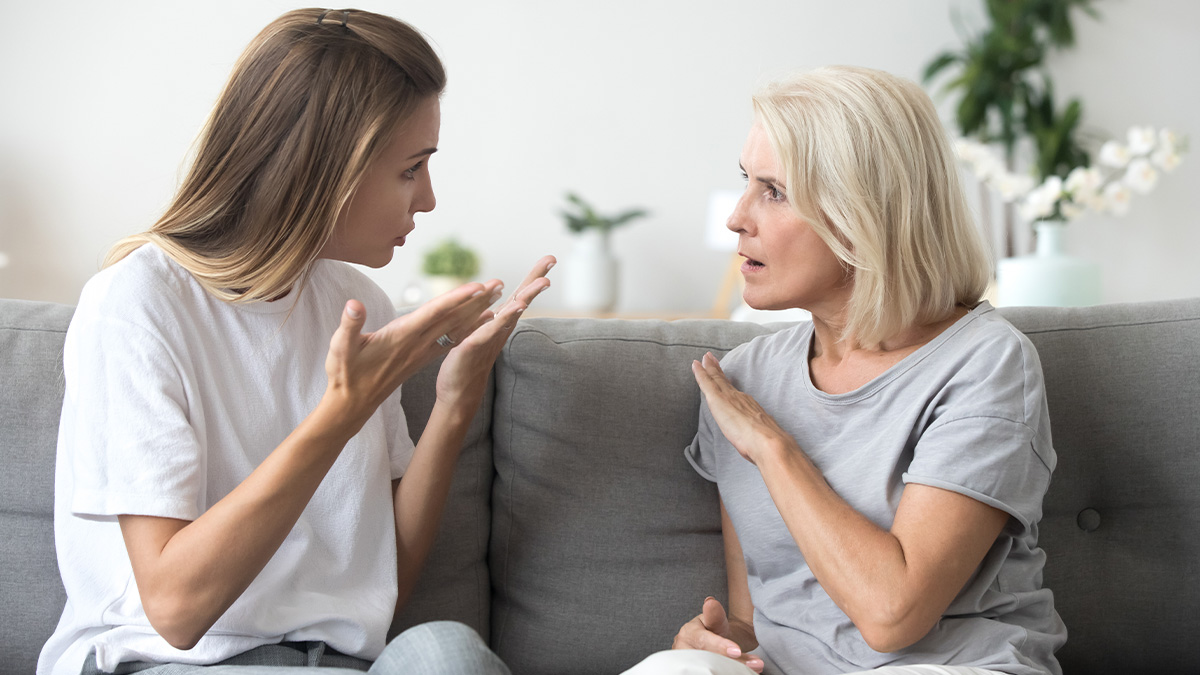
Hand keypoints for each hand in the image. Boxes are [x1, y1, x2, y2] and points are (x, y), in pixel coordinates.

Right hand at [323, 277, 517, 432]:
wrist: (352, 403)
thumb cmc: (344, 373)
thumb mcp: (340, 347)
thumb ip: (349, 325)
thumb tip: (353, 305)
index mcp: (401, 336)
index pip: (433, 314)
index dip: (455, 299)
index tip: (476, 287)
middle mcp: (417, 344)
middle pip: (452, 318)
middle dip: (476, 300)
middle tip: (499, 284)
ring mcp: (421, 351)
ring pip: (455, 328)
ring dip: (477, 311)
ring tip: (497, 296)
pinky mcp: (421, 357)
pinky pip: (451, 339)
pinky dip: (468, 327)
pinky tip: (481, 320)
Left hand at [434, 255, 555, 409]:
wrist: (458, 393)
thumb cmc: (468, 364)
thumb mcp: (479, 335)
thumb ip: (490, 320)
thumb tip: (495, 305)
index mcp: (499, 323)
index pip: (518, 296)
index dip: (533, 277)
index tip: (549, 259)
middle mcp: (500, 329)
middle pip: (521, 300)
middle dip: (535, 280)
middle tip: (552, 260)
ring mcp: (489, 338)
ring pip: (511, 314)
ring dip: (527, 297)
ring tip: (543, 282)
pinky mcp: (474, 347)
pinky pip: (489, 331)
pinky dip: (502, 319)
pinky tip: (513, 308)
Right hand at [672, 597, 762, 672]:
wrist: (716, 642)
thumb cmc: (715, 629)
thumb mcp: (716, 620)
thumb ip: (714, 614)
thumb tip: (710, 602)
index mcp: (688, 633)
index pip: (704, 641)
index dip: (720, 646)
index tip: (737, 651)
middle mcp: (685, 649)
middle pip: (709, 659)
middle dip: (733, 662)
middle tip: (755, 664)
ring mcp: (689, 663)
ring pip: (712, 669)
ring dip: (733, 669)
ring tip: (755, 666)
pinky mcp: (695, 670)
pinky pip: (712, 672)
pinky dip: (728, 672)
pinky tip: (745, 671)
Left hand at [691, 351, 794, 465]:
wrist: (767, 441)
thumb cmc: (767, 444)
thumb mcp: (763, 437)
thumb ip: (758, 436)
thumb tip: (759, 443)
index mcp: (749, 407)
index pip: (734, 393)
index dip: (727, 384)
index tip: (723, 376)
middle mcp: (740, 398)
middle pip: (724, 381)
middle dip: (716, 370)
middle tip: (710, 359)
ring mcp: (729, 397)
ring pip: (715, 379)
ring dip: (709, 368)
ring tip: (703, 359)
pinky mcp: (718, 400)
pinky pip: (706, 383)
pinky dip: (700, 373)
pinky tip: (695, 366)